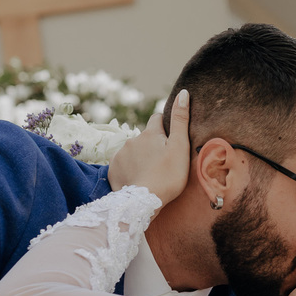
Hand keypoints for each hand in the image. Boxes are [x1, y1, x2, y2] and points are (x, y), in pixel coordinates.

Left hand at [108, 89, 190, 203]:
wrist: (144, 202)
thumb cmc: (168, 175)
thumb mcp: (180, 147)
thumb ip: (180, 119)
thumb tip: (183, 93)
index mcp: (150, 133)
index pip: (157, 119)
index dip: (165, 127)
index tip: (170, 140)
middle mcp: (132, 139)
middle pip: (144, 137)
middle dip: (152, 145)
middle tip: (163, 163)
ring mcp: (120, 154)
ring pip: (133, 151)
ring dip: (140, 157)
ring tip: (151, 174)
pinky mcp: (112, 169)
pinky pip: (122, 165)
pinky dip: (130, 169)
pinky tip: (138, 180)